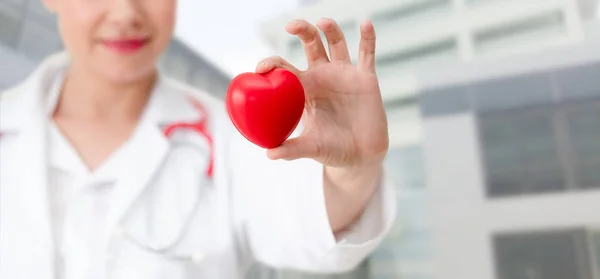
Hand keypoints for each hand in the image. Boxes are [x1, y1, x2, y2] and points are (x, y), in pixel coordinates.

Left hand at [256, 18, 388, 168]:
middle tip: (291, 26)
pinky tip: (365, 24)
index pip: (285, 69)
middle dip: (302, 31)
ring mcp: (345, 75)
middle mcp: (323, 76)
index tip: (262, 68)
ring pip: (336, 43)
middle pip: (311, 44)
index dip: (273, 64)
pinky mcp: (366, 78)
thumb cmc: (332, 150)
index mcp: (305, 90)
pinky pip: (368, 54)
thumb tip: (269, 154)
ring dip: (330, 29)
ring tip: (322, 22)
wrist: (361, 156)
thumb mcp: (311, 148)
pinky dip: (368, 38)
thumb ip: (292, 149)